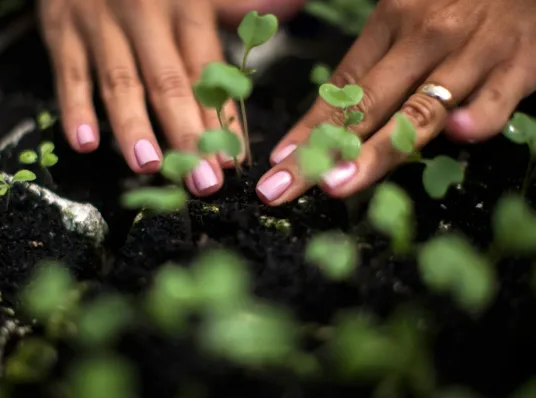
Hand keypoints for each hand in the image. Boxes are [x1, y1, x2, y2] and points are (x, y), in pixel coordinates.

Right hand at [38, 0, 302, 196]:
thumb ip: (235, 5)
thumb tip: (293, 8)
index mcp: (185, 6)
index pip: (207, 69)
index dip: (221, 116)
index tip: (233, 160)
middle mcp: (145, 16)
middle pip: (168, 81)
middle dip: (187, 134)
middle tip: (201, 181)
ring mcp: (101, 24)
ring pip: (120, 81)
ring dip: (133, 127)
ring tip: (148, 166)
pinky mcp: (62, 31)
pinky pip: (67, 73)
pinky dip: (74, 108)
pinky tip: (83, 144)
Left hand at [256, 0, 535, 204]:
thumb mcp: (409, 12)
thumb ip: (378, 58)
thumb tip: (336, 115)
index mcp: (391, 23)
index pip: (341, 87)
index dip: (308, 128)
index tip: (279, 162)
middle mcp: (424, 39)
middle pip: (365, 106)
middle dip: (321, 152)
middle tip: (283, 188)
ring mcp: (471, 53)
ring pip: (419, 112)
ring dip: (377, 152)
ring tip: (338, 183)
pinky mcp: (519, 64)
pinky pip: (495, 101)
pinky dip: (478, 119)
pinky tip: (458, 136)